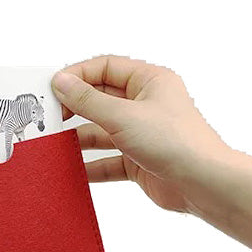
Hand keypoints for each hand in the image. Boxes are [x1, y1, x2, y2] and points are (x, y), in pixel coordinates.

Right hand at [52, 55, 251, 251]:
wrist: (201, 183)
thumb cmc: (175, 142)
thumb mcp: (123, 116)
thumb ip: (88, 101)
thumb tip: (61, 83)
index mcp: (149, 81)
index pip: (105, 68)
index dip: (77, 75)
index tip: (53, 88)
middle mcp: (144, 105)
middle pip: (100, 99)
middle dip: (75, 108)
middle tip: (50, 117)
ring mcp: (140, 134)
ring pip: (101, 131)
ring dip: (79, 139)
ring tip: (56, 145)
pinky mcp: (137, 160)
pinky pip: (106, 160)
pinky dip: (90, 165)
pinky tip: (74, 170)